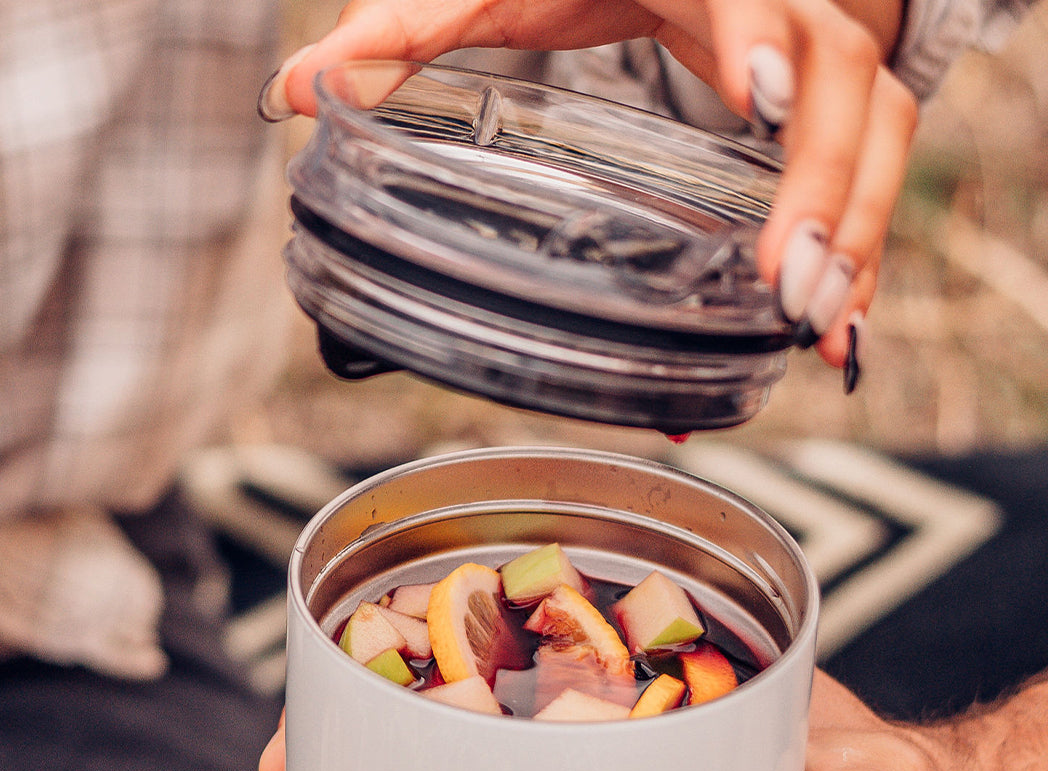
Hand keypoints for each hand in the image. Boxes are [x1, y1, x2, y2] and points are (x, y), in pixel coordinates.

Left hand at [259, 0, 917, 364]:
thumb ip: (405, 30)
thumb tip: (295, 93)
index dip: (763, 38)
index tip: (759, 99)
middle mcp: (784, 10)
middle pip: (843, 85)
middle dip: (826, 186)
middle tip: (784, 286)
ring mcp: (823, 64)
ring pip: (880, 139)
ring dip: (857, 239)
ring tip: (817, 331)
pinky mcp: (840, 115)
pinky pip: (877, 181)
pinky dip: (864, 259)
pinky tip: (837, 333)